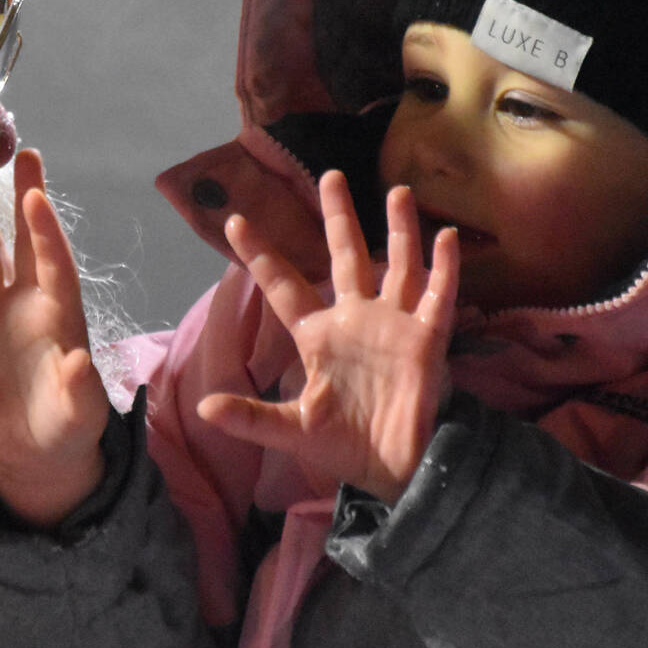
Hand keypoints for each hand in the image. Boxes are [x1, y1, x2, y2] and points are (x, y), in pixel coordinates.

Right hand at [0, 149, 108, 527]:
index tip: (35, 195)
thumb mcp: (79, 414)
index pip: (55, 262)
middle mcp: (29, 305)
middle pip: (27, 241)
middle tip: (23, 154)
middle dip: (25, 199)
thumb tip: (80, 362)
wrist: (35, 452)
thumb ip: (79, 389)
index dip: (46, 230)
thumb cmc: (68, 430)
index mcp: (62, 316)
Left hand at [197, 171, 458, 502]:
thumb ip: (250, 416)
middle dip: (338, 218)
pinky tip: (443, 236)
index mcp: (317, 336)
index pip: (283, 286)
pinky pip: (437, 296)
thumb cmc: (343, 447)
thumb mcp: (290, 430)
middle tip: (330, 177)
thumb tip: (204, 410)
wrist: (393, 470)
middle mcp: (355, 319)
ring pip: (397, 264)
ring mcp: (393, 325)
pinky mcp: (426, 339)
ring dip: (398, 229)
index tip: (234, 221)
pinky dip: (442, 268)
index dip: (260, 255)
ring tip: (396, 190)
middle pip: (346, 257)